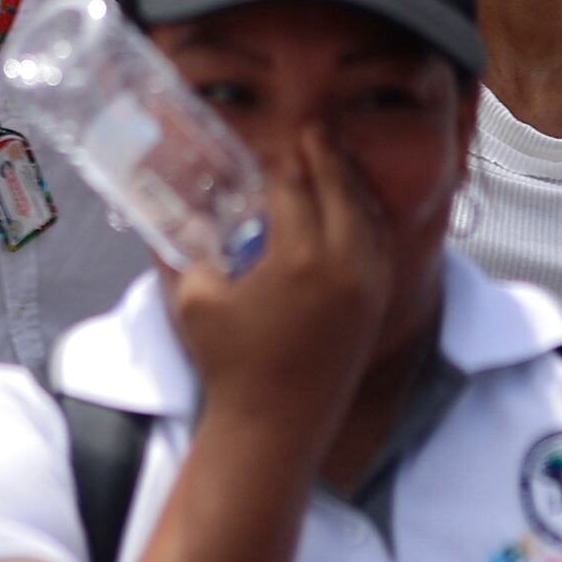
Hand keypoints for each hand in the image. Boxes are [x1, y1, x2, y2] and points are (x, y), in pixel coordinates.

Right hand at [166, 121, 388, 434]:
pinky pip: (381, 246)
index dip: (284, 163)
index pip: (295, 190)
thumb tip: (180, 217)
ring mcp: (368, 286)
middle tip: (313, 133)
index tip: (276, 145)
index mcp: (299, 258)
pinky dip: (368, 219)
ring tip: (334, 163)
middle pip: (342, 189)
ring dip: (351, 185)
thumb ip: (188, 252)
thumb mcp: (194, 299)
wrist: (274, 428)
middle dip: (326, 156)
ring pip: (368, 216)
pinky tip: (354, 210)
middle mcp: (344, 265)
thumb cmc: (230, 365)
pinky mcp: (377, 306)